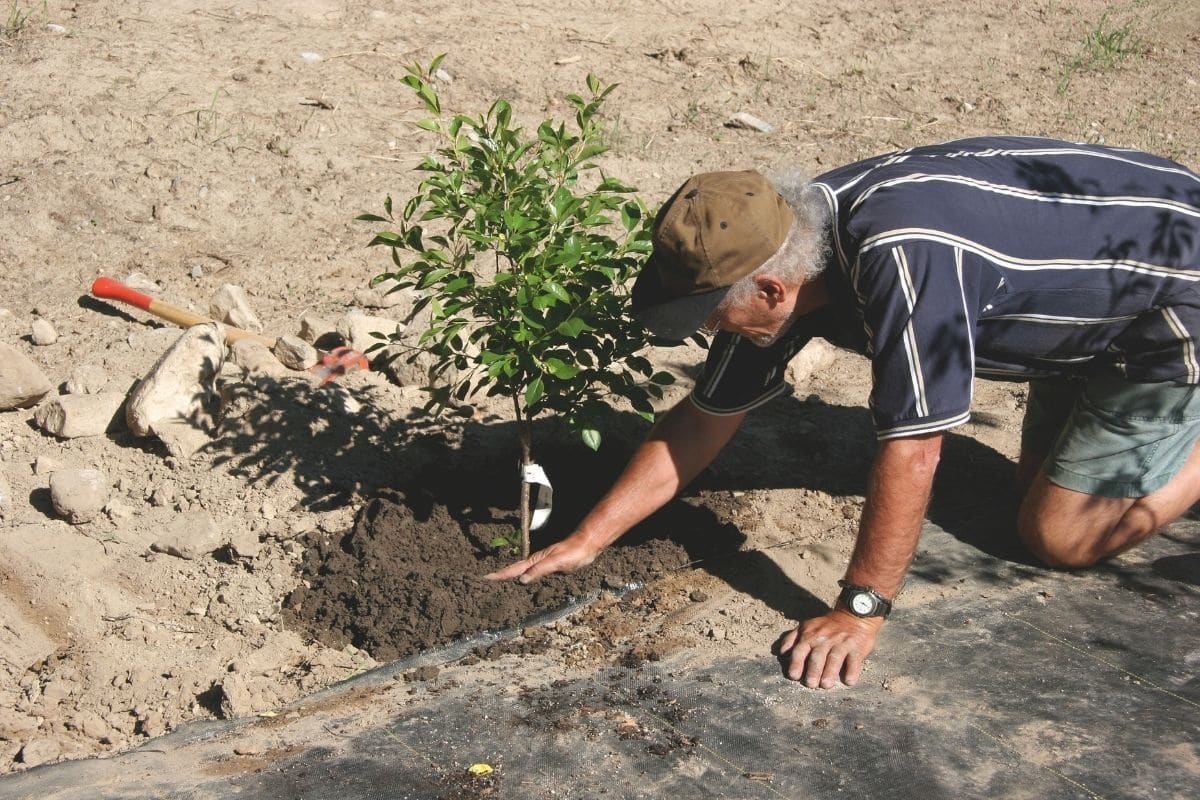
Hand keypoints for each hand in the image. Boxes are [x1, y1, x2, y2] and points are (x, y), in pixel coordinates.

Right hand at [483, 535, 600, 582]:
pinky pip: (533, 575)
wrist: (587, 546)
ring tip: (500, 584)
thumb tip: (521, 579)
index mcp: (536, 561)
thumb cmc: (573, 553)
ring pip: (524, 573)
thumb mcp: (556, 562)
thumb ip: (539, 570)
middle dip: (502, 576)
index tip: (487, 577)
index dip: (501, 574)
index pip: (514, 569)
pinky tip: (525, 583)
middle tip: (488, 581)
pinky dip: (524, 579)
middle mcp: (537, 563)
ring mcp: (543, 565)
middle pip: (516, 571)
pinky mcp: (550, 568)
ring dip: (512, 577)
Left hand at [777, 610, 882, 688]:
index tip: (794, 676)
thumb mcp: (807, 626)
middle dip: (813, 670)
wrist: (853, 615)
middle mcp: (825, 638)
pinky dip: (852, 670)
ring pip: (835, 657)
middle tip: (810, 684)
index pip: (800, 649)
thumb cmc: (827, 625)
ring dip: (830, 671)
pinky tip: (849, 680)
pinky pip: (854, 659)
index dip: (796, 662)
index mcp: (810, 634)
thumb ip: (792, 638)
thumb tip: (781, 652)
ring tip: (826, 684)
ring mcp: (841, 642)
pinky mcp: (857, 646)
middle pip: (818, 655)